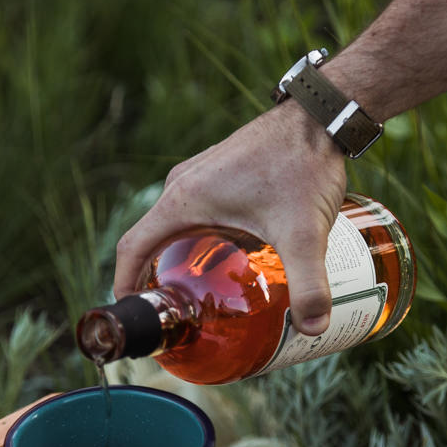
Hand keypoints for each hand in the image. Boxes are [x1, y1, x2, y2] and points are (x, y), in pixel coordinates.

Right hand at [113, 101, 346, 334]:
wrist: (320, 117)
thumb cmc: (302, 164)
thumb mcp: (304, 232)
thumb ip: (308, 283)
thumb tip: (313, 329)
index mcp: (183, 200)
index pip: (132, 249)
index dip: (126, 286)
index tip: (137, 318)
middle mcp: (183, 187)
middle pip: (152, 244)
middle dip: (158, 283)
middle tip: (177, 320)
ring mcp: (199, 178)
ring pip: (174, 230)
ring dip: (179, 263)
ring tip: (201, 300)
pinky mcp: (219, 176)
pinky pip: (195, 217)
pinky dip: (199, 244)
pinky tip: (229, 266)